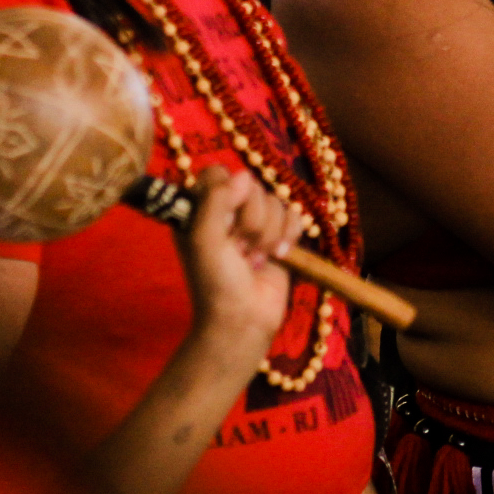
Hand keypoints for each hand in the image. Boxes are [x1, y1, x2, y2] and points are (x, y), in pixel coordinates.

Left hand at [171, 166, 296, 384]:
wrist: (244, 320)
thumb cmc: (216, 283)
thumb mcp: (204, 240)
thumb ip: (216, 201)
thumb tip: (243, 177)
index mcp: (199, 209)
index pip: (217, 173)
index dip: (228, 193)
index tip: (226, 221)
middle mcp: (227, 211)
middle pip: (251, 185)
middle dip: (251, 220)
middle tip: (239, 249)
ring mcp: (254, 223)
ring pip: (275, 201)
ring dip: (268, 233)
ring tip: (255, 259)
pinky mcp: (280, 235)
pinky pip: (294, 214)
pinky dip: (289, 235)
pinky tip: (278, 256)